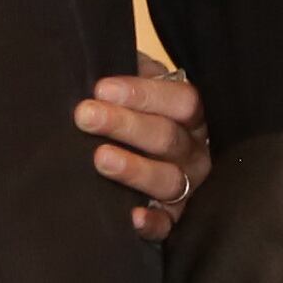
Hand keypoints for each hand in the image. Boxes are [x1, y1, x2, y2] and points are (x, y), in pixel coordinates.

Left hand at [73, 70, 208, 239]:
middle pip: (168, 138)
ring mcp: (189, 186)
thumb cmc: (138, 114)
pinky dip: (153, 222)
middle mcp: (196, 151)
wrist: (146, 154)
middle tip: (86, 116)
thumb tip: (99, 57)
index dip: (144, 95)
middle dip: (125, 125)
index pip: (181, 100)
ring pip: (169, 179)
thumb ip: (128, 71)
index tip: (101, 88)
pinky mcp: (175, 218)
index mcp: (192, 115)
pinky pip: (169, 225)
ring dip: (135, 169)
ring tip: (100, 158)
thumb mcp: (138, 87)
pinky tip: (131, 216)